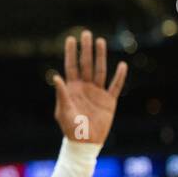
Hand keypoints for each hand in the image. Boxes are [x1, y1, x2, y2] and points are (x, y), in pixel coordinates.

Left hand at [52, 30, 127, 144]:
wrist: (85, 143)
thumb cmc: (70, 129)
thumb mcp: (63, 112)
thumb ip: (61, 94)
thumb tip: (55, 77)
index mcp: (72, 89)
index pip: (71, 67)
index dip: (71, 53)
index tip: (71, 39)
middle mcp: (85, 87)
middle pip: (86, 64)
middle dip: (86, 49)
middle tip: (86, 33)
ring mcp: (97, 93)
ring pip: (100, 70)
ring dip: (101, 56)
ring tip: (101, 41)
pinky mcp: (109, 101)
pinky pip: (115, 86)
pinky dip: (119, 76)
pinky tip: (122, 65)